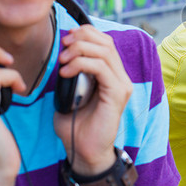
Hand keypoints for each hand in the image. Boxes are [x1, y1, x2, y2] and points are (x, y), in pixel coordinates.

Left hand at [54, 25, 132, 174]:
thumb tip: (64, 53)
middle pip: (106, 42)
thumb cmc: (76, 125)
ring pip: (104, 52)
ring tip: (63, 61)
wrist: (84, 152)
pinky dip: (81, 64)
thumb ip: (73, 72)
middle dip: (81, 38)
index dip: (86, 33)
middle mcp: (121, 77)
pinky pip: (101, 68)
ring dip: (79, 50)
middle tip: (63, 47)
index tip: (65, 38)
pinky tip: (66, 72)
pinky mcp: (118, 93)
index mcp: (112, 74)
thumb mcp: (71, 92)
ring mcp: (122, 84)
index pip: (105, 42)